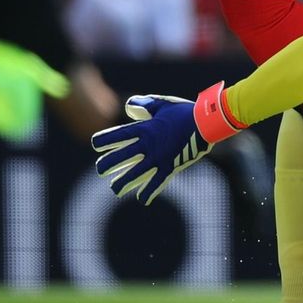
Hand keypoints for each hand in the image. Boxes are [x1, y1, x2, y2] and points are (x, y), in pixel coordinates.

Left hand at [91, 83, 244, 204]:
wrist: (206, 123)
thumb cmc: (184, 112)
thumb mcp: (162, 104)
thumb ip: (144, 105)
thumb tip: (129, 108)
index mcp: (144, 129)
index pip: (116, 136)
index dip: (103, 141)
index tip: (96, 145)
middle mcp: (147, 145)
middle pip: (119, 158)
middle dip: (106, 165)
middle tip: (101, 170)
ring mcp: (158, 158)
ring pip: (134, 175)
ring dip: (122, 183)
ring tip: (115, 189)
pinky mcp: (170, 167)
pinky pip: (157, 182)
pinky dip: (148, 191)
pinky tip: (142, 199)